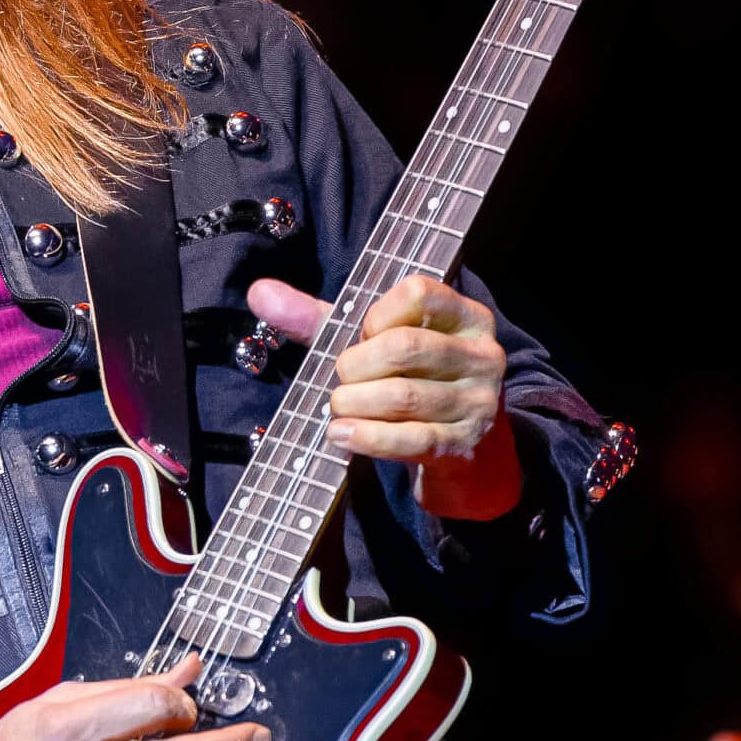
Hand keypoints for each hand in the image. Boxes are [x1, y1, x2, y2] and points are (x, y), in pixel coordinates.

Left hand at [247, 273, 524, 520]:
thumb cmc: (410, 380)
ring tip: (336, 407)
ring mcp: (477, 401)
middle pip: (405, 347)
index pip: (419, 292)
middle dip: (356, 364)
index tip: (363, 334)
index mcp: (465, 314)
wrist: (461, 448)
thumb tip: (259, 292)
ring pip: (404, 396)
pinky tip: (339, 434)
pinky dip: (367, 437)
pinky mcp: (464, 444)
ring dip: (355, 402)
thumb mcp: (371, 343)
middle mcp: (482, 353)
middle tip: (340, 378)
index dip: (377, 313)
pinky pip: (411, 439)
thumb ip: (318, 317)